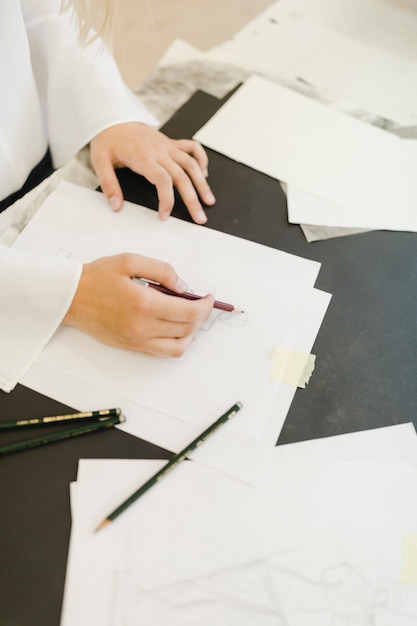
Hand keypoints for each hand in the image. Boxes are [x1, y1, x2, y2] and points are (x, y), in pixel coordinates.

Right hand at [62, 253, 213, 355]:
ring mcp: (137, 340)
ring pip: (179, 345)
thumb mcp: (130, 260)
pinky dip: (178, 343)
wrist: (71, 298)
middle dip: (201, 316)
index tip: (209, 297)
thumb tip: (183, 286)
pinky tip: (177, 328)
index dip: (205, 305)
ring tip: (190, 316)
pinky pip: (164, 352)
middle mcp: (143, 326)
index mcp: (144, 302)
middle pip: (188, 328)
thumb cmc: (98, 276)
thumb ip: (162, 270)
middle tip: (201, 303)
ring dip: (192, 331)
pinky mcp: (132, 347)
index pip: (189, 311)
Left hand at [89, 122, 215, 223]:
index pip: (162, 180)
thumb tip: (116, 205)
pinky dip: (201, 159)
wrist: (112, 117)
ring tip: (209, 201)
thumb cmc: (107, 140)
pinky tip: (204, 174)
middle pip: (182, 176)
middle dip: (192, 199)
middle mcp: (159, 150)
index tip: (165, 215)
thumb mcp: (100, 161)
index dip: (167, 200)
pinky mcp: (170, 142)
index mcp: (143, 156)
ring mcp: (167, 145)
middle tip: (199, 218)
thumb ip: (108, 184)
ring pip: (191, 164)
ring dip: (202, 183)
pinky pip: (192, 147)